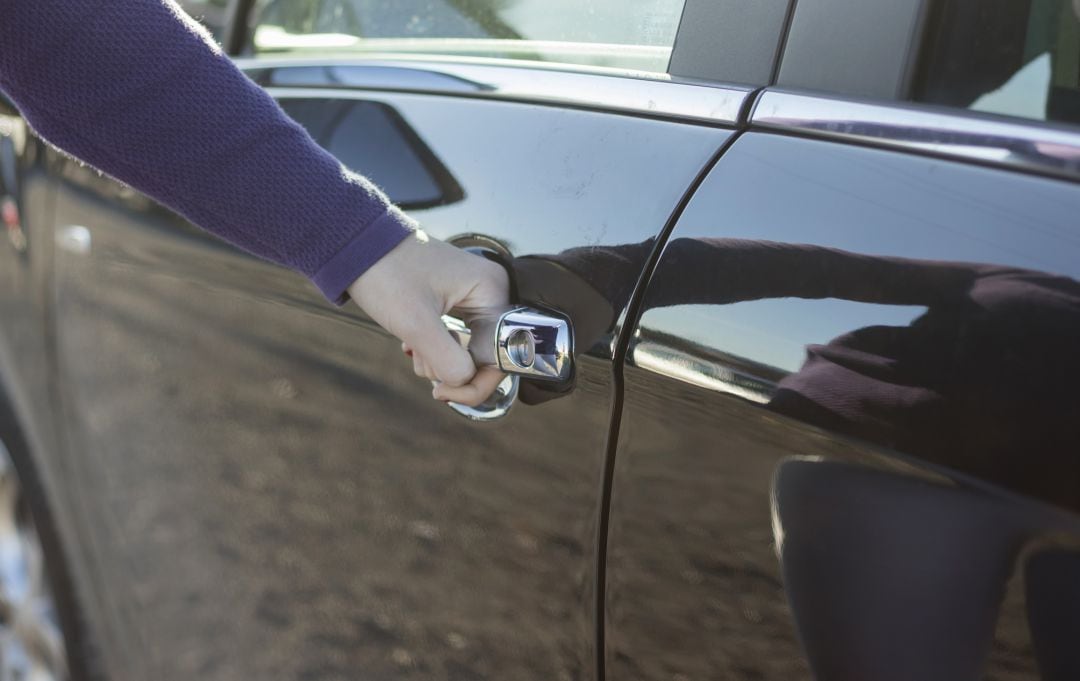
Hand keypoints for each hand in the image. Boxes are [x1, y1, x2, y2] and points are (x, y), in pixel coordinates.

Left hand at [347, 230, 509, 405]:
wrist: (355, 242)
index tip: (440, 392)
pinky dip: (434, 348)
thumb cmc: (386, 272)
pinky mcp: (456, 302)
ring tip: (412, 346)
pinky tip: (412, 341)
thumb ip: (447, 359)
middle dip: (451, 369)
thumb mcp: (416, 322)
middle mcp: (490, 292)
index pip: (502, 355)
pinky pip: (456, 340)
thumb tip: (466, 381)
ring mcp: (473, 297)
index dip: (474, 382)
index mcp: (492, 290)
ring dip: (438, 360)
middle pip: (487, 356)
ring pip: (468, 351)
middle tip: (422, 367)